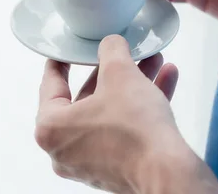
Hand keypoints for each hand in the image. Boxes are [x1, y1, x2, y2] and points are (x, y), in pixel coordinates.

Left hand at [35, 35, 217, 193]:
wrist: (167, 172)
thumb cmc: (135, 131)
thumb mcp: (120, 73)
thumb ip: (111, 51)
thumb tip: (111, 45)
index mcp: (52, 128)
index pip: (51, 85)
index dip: (61, 62)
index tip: (66, 53)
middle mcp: (65, 149)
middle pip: (86, 98)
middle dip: (110, 72)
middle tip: (120, 54)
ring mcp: (91, 161)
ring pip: (109, 112)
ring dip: (132, 85)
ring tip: (151, 63)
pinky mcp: (116, 167)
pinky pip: (124, 129)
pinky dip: (141, 106)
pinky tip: (165, 80)